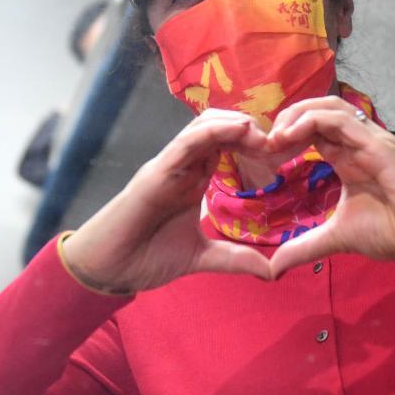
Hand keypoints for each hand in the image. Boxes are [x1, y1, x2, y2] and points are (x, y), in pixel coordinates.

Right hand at [61, 110, 272, 293]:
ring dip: (236, 123)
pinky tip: (239, 130)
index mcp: (195, 179)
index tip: (283, 153)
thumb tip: (272, 270)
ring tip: (264, 134)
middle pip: (220, 127)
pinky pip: (187, 142)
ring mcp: (170, 165)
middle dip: (251, 129)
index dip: (255, 143)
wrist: (110, 268)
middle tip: (281, 142)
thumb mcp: (202, 257)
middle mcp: (184, 166)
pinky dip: (214, 131)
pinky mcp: (157, 171)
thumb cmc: (147, 257)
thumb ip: (235, 259)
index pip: (228, 146)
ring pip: (204, 126)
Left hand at [266, 96, 394, 277]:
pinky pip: (342, 121)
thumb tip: (273, 267)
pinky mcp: (379, 146)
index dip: (287, 133)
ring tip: (275, 136)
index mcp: (348, 156)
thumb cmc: (392, 233)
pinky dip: (311, 122)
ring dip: (297, 115)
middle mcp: (359, 142)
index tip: (264, 152)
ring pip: (329, 107)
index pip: (314, 128)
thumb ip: (303, 247)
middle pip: (319, 109)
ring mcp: (371, 140)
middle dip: (288, 116)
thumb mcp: (335, 238)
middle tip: (265, 139)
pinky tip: (290, 137)